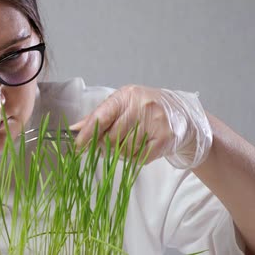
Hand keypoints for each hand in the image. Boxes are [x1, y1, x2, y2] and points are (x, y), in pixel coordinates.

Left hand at [70, 85, 211, 168]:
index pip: (101, 117)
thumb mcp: (122, 105)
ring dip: (124, 151)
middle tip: (113, 142)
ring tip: (133, 140)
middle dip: (107, 145)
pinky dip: (137, 157)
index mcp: (126, 96)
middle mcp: (141, 106)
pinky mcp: (165, 138)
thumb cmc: (145, 108)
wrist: (180, 114)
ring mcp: (154, 122)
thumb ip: (98, 116)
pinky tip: (143, 146)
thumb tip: (74, 129)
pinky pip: (140, 158)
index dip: (87, 134)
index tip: (78, 146)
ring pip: (125, 149)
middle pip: (111, 137)